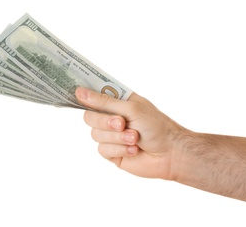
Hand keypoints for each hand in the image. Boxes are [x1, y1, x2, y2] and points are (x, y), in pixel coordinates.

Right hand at [75, 87, 189, 179]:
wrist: (170, 153)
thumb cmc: (156, 126)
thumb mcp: (131, 108)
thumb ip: (104, 102)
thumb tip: (79, 92)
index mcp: (117, 102)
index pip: (94, 96)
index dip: (85, 95)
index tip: (76, 92)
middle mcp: (112, 118)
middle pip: (89, 117)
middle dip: (106, 122)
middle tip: (122, 123)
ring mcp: (111, 136)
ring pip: (95, 135)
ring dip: (117, 137)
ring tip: (135, 138)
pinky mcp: (113, 153)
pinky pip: (103, 150)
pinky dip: (120, 149)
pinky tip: (134, 150)